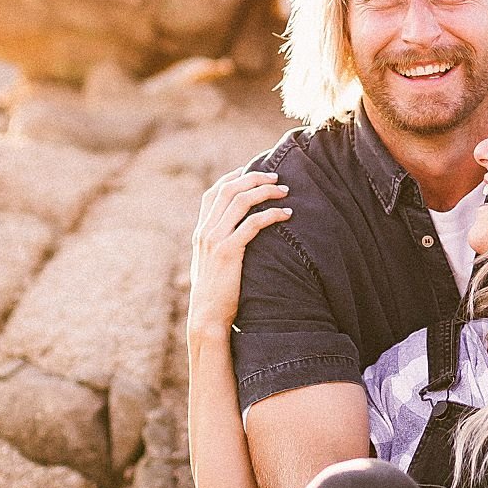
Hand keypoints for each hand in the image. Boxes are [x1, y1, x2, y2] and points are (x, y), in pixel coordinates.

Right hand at [187, 170, 290, 341]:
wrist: (206, 317)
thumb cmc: (214, 295)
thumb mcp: (210, 265)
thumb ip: (218, 247)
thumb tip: (235, 238)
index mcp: (201, 232)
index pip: (213, 193)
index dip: (233, 177)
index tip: (252, 170)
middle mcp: (205, 231)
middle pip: (228, 189)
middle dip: (254, 178)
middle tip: (276, 176)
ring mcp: (215, 240)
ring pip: (240, 201)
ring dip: (265, 191)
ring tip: (285, 190)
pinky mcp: (229, 252)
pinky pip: (252, 224)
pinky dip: (271, 214)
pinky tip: (287, 214)